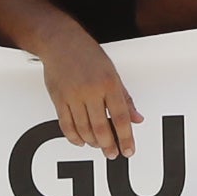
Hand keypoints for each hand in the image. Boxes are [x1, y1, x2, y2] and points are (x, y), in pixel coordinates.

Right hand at [36, 31, 141, 155]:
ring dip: (92, 142)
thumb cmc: (88, 54)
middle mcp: (91, 91)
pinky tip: (81, 141)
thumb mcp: (113, 72)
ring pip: (83, 129)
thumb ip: (125, 98)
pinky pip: (66, 125)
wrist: (60, 41)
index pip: (121, 117)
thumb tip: (137, 119)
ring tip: (99, 146)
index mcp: (109, 83)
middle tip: (113, 154)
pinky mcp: (58, 99)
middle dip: (108, 145)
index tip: (128, 151)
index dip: (126, 137)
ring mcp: (73, 96)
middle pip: (101, 127)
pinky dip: (74, 137)